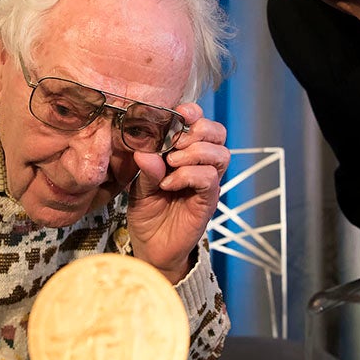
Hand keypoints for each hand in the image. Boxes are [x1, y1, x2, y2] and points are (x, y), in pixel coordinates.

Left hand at [126, 103, 227, 283]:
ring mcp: (207, 183)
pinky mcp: (208, 201)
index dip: (194, 112)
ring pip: (220, 153)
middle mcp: (201, 165)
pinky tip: (169, 183)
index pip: (201, 123)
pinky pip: (210, 178)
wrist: (151, 247)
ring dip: (194, 153)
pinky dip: (188, 175)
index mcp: (186, 153)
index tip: (178, 112)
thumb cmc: (147, 213)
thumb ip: (145, 168)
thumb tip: (144, 150)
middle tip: (173, 144)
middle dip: (198, 131)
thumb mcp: (139, 186)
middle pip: (218, 133)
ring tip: (170, 164)